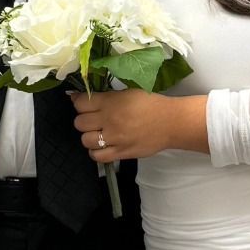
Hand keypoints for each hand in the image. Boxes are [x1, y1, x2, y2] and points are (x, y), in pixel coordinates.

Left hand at [71, 88, 194, 161]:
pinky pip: (97, 156)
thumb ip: (107, 97)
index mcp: (111, 102)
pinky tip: (102, 146)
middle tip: (93, 118)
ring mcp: (114, 139)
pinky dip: (96, 151)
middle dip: (84, 119)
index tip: (81, 102)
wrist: (171, 123)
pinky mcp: (120, 153)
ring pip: (85, 140)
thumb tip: (85, 98)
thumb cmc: (152, 105)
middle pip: (80, 122)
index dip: (78, 102)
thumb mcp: (128, 93)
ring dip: (89, 136)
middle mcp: (110, 120)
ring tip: (98, 133)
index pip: (80, 103)